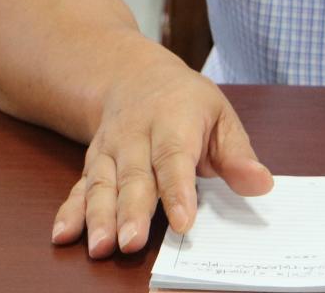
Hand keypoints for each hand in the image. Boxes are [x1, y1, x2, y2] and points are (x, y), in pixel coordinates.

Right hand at [53, 51, 272, 257]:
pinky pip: (78, 188)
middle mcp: (136, 136)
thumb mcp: (220, 116)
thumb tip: (261, 183)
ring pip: (101, 184)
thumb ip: (237, 154)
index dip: (177, 191)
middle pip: (133, 176)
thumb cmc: (186, 102)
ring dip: (98, 217)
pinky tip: (62, 235)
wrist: (133, 76)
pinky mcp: (92, 164)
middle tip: (131, 243)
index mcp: (174, 121)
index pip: (175, 158)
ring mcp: (110, 151)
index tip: (182, 222)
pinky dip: (69, 211)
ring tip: (100, 247)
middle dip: (131, 211)